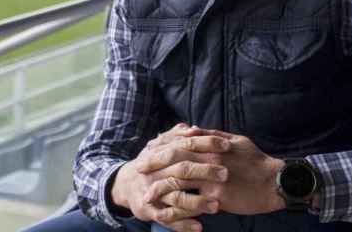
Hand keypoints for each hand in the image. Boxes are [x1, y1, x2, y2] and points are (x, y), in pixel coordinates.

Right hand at [111, 124, 230, 231]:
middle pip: (182, 169)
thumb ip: (175, 137)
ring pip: (176, 197)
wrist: (125, 184)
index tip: (227, 145)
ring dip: (196, 202)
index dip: (206, 143)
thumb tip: (191, 128)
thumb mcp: (159, 147)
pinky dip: (183, 224)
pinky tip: (199, 227)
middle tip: (226, 174)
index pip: (185, 145)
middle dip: (205, 171)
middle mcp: (156, 172)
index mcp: (161, 153)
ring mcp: (153, 192)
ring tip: (217, 206)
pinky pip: (168, 218)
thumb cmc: (151, 164)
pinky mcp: (150, 210)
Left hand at [142, 131, 285, 216]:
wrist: (275, 182)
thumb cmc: (256, 161)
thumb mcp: (236, 140)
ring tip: (146, 196)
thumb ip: (212, 135)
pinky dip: (176, 210)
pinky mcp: (217, 197)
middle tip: (139, 170)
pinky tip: (165, 214)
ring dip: (160, 189)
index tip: (146, 151)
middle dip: (154, 165)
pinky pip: (192, 204)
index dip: (160, 147)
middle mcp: (209, 159)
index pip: (178, 142)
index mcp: (211, 144)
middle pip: (174, 159)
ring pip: (179, 181)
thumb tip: (192, 129)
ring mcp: (211, 178)